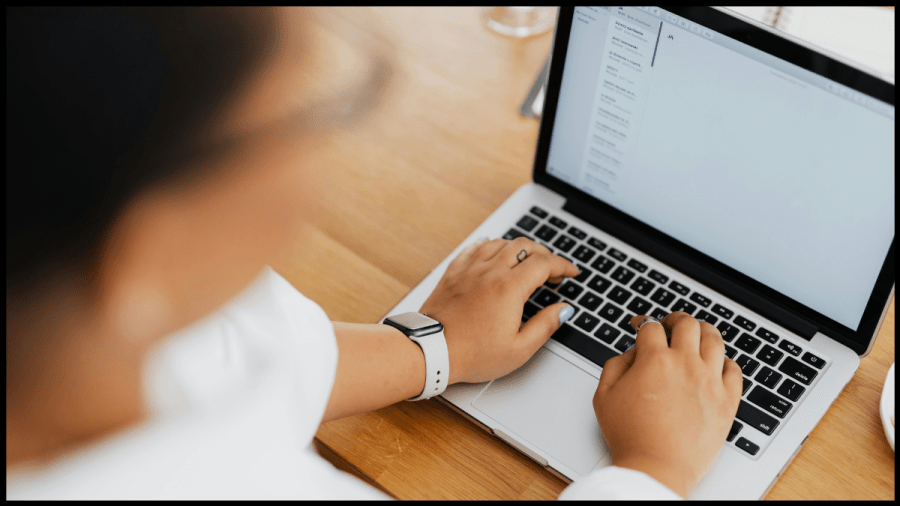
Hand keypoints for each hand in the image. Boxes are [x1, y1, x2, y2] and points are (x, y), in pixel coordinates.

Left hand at [420, 236, 578, 384]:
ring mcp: (469, 269)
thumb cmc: (473, 355)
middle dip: (544, 254)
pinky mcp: (453, 272)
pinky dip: (490, 246)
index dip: (563, 265)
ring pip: (500, 243)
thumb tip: (563, 310)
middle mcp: (490, 271)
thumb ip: (546, 326)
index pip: (545, 263)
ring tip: (526, 261)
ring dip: (518, 248)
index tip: (571, 272)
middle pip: (524, 246)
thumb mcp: (519, 349)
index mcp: (510, 288)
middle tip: (551, 270)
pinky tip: (493, 253)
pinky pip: (475, 247)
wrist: (431, 350)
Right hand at [592, 312, 742, 498]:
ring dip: (703, 331)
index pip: (651, 326)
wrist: (656, 467)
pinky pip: (735, 370)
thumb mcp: (604, 395)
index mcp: (655, 360)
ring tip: (697, 334)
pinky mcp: (727, 401)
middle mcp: (686, 364)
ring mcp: (710, 381)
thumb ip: (615, 364)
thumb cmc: (630, 436)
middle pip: (687, 323)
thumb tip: (631, 352)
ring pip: (715, 339)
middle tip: (670, 324)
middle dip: (675, 319)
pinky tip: (717, 364)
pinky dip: (726, 362)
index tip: (640, 327)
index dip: (643, 322)